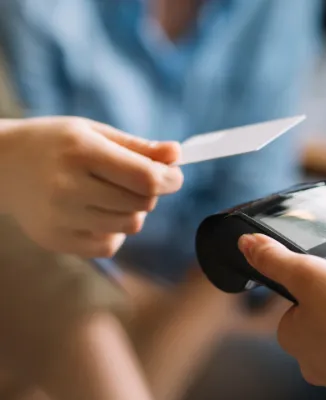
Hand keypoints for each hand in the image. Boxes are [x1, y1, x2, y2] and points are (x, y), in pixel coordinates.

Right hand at [0, 117, 183, 256]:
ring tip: (112, 195)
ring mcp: (59, 216)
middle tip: (137, 181)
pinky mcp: (54, 239)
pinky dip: (114, 232)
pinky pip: (108, 246)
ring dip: (133, 212)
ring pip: (129, 226)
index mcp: (81, 151)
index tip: (173, 176)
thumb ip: (138, 146)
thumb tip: (178, 154)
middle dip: (150, 193)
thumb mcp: (94, 132)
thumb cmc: (56, 144)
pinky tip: (98, 214)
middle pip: (141, 204)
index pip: (145, 178)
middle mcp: (68, 186)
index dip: (170, 179)